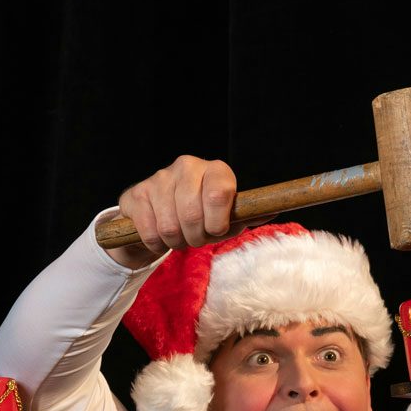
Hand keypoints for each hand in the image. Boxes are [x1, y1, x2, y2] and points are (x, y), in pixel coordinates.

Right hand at [105, 156, 240, 268]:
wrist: (158, 216)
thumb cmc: (200, 217)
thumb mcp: (225, 218)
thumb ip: (246, 215)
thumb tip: (273, 208)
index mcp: (214, 170)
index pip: (219, 194)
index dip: (218, 222)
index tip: (216, 230)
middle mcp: (187, 166)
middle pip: (192, 215)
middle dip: (195, 237)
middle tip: (195, 238)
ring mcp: (159, 178)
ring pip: (169, 226)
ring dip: (176, 242)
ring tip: (179, 237)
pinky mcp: (136, 194)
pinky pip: (150, 232)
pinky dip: (156, 244)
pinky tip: (160, 236)